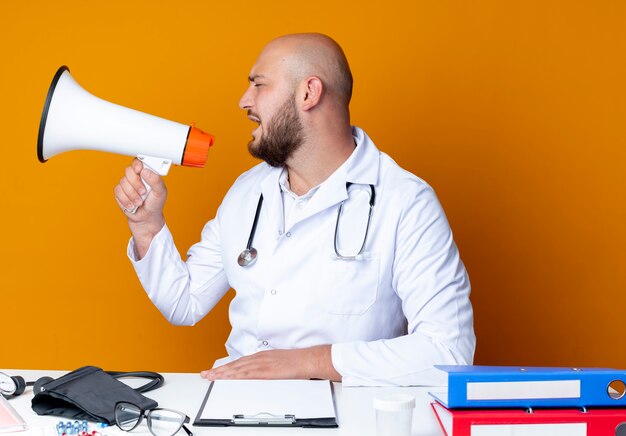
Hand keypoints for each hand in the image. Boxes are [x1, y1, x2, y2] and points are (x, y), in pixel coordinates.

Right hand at [114, 158, 166, 257]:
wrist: (146, 218)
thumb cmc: (155, 203)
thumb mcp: (161, 192)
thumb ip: (155, 180)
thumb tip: (145, 171)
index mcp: (146, 173)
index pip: (138, 161)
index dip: (136, 164)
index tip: (139, 170)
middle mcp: (135, 177)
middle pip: (128, 171)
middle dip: (135, 183)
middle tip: (143, 192)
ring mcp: (127, 184)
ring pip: (123, 182)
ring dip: (132, 194)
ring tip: (139, 202)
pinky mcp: (120, 193)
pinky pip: (118, 192)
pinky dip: (126, 200)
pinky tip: (132, 205)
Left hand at [201, 346, 340, 381]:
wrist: (308, 359)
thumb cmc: (297, 362)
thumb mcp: (279, 362)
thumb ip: (268, 367)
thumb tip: (260, 375)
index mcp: (262, 356)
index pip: (240, 363)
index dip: (226, 367)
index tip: (215, 371)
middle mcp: (260, 358)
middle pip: (235, 365)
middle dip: (219, 371)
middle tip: (206, 375)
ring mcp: (262, 364)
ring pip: (238, 369)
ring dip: (223, 374)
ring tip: (211, 378)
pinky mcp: (266, 371)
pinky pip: (248, 375)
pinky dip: (236, 377)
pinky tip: (227, 380)